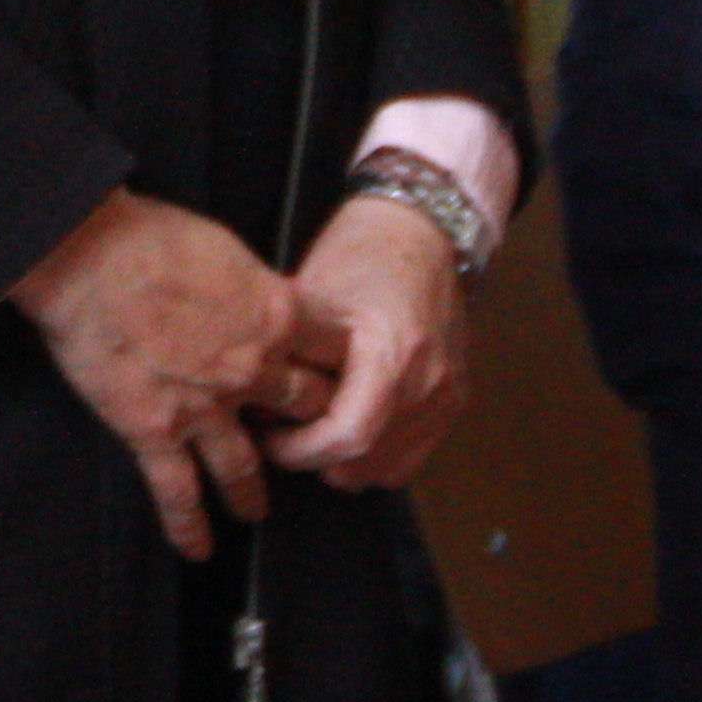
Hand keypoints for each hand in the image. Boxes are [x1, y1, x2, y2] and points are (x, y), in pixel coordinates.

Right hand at [9, 190, 314, 560]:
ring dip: (254, 492)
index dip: (345, 366)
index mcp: (275, 316)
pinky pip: (178, 490)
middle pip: (304, 411)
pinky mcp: (154, 429)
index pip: (334, 351)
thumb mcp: (224, 246)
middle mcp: (252, 369)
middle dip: (314, 430)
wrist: (87, 254)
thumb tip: (255, 296)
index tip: (349, 378)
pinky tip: (195, 548)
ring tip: (256, 511)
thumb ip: (251, 285)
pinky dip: (187, 524)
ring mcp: (205, 407)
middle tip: (313, 447)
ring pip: (247, 465)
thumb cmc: (148, 235)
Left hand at [264, 195, 470, 489]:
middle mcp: (431, 384)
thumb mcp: (313, 294)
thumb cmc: (364, 252)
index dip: (301, 449)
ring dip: (346, 464)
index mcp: (396, 355)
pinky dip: (376, 456)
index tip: (269, 440)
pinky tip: (345, 429)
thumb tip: (248, 390)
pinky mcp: (453, 401)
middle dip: (316, 460)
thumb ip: (288, 348)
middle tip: (279, 438)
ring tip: (309, 433)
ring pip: (391, 469)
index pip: (349, 435)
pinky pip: (413, 456)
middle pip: (369, 462)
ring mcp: (448, 397)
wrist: (422, 232)